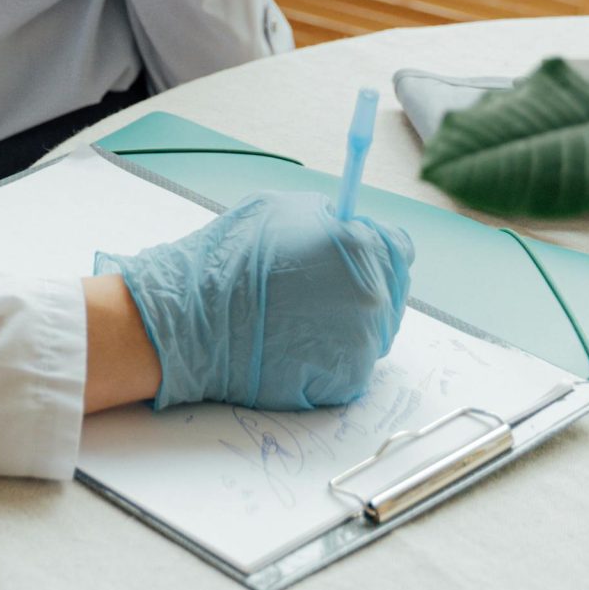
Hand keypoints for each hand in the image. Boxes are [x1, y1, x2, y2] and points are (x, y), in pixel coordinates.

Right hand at [95, 193, 413, 410]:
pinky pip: (354, 363)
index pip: (398, 246)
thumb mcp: (277, 209)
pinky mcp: (346, 380)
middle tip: (320, 289)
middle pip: (392, 290)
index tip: (357, 254)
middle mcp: (371, 296)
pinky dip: (333, 355)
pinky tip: (298, 343)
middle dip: (365, 285)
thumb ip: (327, 214)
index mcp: (359, 247)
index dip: (376, 248)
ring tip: (300, 316)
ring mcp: (361, 343)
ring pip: (375, 329)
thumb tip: (347, 220)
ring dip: (349, 321)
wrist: (190, 322)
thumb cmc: (227, 262)